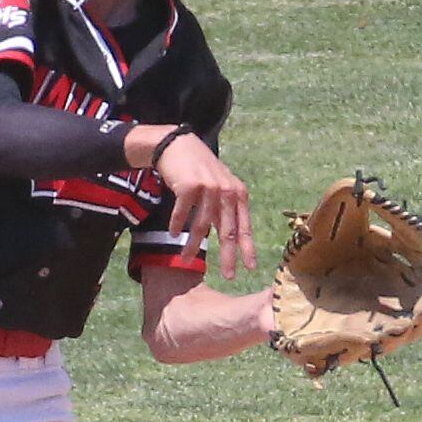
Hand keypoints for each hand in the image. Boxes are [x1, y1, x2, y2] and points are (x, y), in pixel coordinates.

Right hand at [155, 133, 254, 279]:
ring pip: (202, 225)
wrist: (178, 145)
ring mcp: (209, 188)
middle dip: (229, 256)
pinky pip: (182, 213)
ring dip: (193, 245)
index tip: (250, 267)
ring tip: (186, 259)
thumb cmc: (200, 169)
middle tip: (229, 276)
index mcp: (238, 194)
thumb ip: (226, 209)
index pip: (245, 226)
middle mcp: (227, 191)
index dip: (248, 248)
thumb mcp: (220, 186)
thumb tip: (231, 238)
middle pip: (228, 231)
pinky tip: (172, 234)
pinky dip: (176, 225)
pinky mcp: (189, 186)